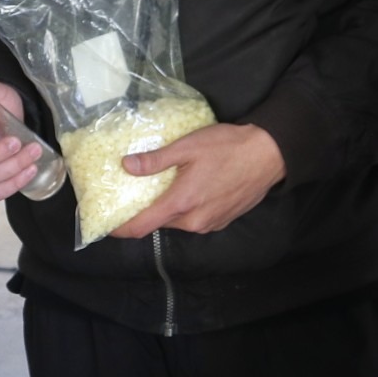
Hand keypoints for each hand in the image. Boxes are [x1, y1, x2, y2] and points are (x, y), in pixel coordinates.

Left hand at [109, 123, 284, 237]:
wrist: (269, 155)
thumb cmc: (228, 147)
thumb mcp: (187, 147)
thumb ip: (155, 160)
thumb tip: (127, 166)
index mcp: (181, 204)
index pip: (142, 227)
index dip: (121, 229)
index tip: (108, 225)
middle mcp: (194, 221)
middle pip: (160, 223)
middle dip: (147, 213)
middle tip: (137, 194)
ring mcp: (210, 223)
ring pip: (179, 222)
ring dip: (169, 210)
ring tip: (164, 188)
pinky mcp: (222, 221)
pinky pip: (195, 220)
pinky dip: (187, 210)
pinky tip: (190, 190)